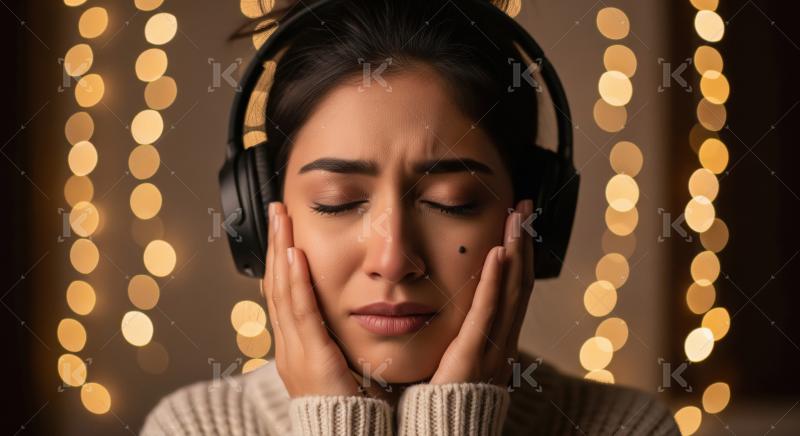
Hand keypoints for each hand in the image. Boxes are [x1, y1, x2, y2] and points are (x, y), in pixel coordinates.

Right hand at [261, 202, 360, 397]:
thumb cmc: (352, 409)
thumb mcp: (340, 365)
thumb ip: (337, 340)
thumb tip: (345, 315)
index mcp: (294, 348)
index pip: (282, 294)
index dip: (280, 259)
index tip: (283, 229)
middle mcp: (288, 347)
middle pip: (276, 285)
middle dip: (275, 244)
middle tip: (276, 210)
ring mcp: (294, 352)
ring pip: (282, 291)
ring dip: (280, 250)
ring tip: (281, 218)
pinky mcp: (311, 357)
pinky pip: (300, 312)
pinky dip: (295, 280)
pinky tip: (294, 254)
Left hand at [429, 199, 534, 387]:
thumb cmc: (439, 400)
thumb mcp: (453, 357)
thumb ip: (455, 331)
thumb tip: (439, 301)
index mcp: (494, 339)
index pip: (511, 288)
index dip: (517, 253)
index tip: (515, 221)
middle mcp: (500, 341)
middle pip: (518, 282)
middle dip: (522, 242)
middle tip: (524, 206)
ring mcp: (492, 348)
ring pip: (511, 291)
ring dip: (515, 250)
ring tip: (517, 216)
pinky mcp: (474, 356)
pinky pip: (488, 313)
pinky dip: (496, 282)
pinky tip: (498, 253)